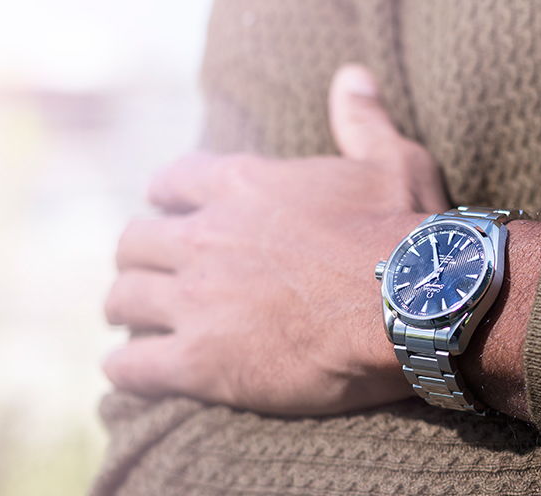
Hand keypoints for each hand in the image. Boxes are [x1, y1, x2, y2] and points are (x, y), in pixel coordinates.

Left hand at [103, 65, 449, 414]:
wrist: (416, 307)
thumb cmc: (406, 236)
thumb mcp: (392, 164)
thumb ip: (362, 121)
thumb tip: (353, 77)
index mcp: (243, 185)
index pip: (170, 183)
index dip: (166, 200)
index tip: (171, 215)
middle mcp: (206, 236)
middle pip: (133, 244)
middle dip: (139, 261)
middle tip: (153, 279)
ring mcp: (197, 300)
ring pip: (124, 301)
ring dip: (129, 312)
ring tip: (139, 327)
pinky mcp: (201, 362)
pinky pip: (132, 366)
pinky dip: (128, 370)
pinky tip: (136, 373)